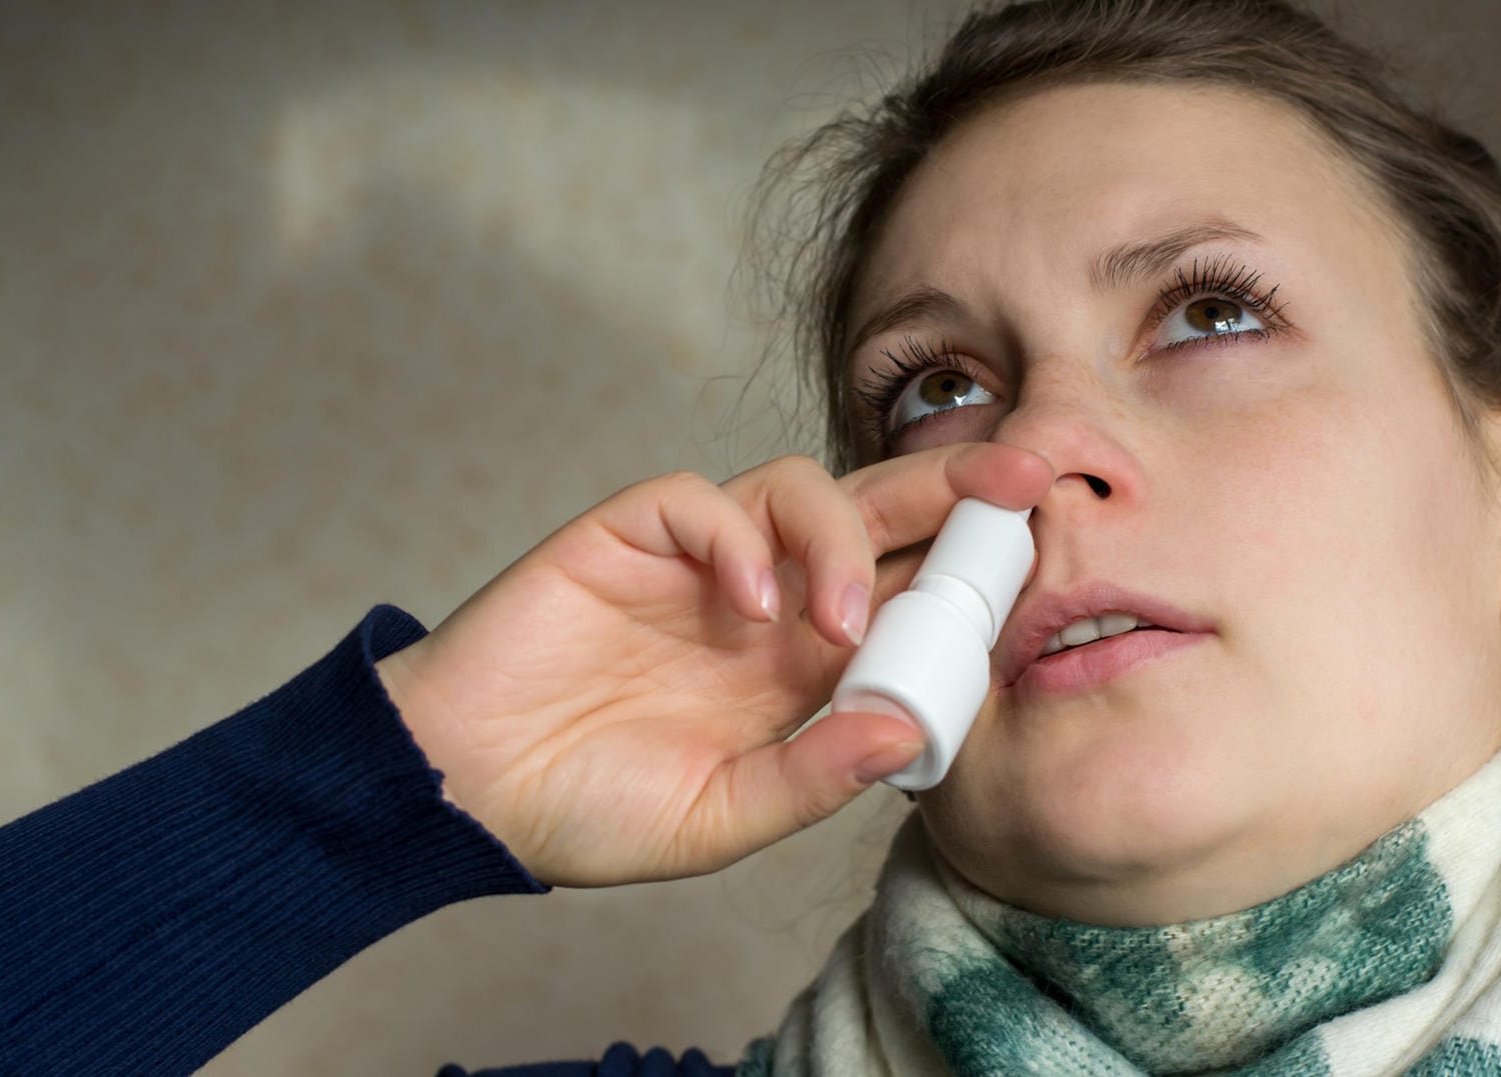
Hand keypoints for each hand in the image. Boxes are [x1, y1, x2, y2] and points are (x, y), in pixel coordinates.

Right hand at [377, 444, 1053, 887]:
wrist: (465, 788)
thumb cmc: (585, 807)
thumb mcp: (717, 818)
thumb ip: (811, 775)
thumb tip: (907, 729)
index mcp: (795, 666)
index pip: (900, 595)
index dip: (964, 574)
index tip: (1035, 572)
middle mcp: (761, 599)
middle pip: (875, 514)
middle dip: (952, 486)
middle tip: (1030, 471)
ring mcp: (696, 561)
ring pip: (796, 488)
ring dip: (837, 538)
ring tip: (836, 621)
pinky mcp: (627, 534)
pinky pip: (699, 499)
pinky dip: (735, 537)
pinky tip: (744, 603)